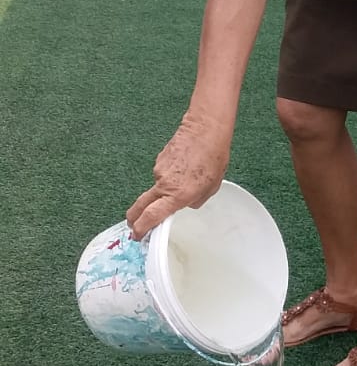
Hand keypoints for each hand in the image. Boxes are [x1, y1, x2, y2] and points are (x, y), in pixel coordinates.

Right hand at [126, 109, 230, 239]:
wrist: (205, 130)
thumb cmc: (213, 158)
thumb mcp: (211, 188)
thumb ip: (195, 200)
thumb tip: (185, 202)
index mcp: (178, 195)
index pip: (152, 216)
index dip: (142, 228)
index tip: (137, 235)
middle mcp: (164, 184)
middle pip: (141, 205)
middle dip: (135, 217)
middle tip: (134, 225)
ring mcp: (159, 170)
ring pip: (157, 187)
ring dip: (166, 189)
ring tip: (187, 180)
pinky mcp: (159, 159)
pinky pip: (162, 174)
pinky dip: (170, 175)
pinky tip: (184, 168)